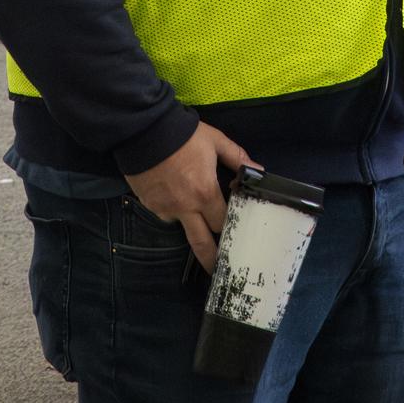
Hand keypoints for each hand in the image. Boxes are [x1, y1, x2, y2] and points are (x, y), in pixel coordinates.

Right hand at [124, 122, 256, 272]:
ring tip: (193, 216)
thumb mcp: (216, 141)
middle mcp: (185, 208)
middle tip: (218, 270)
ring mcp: (165, 209)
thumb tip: (257, 170)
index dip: (231, 226)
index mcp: (205, 194)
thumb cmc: (185, 136)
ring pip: (180, 226)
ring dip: (188, 224)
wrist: (146, 131)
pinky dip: (171, 208)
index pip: (222, 222)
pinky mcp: (149, 205)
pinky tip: (173, 194)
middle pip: (201, 243)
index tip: (236, 232)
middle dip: (211, 260)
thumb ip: (237, 157)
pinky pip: (164, 213)